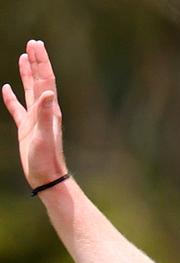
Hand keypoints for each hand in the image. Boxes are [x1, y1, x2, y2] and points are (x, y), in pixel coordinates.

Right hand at [2, 40, 66, 188]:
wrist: (46, 178)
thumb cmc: (46, 159)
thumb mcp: (44, 135)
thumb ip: (46, 114)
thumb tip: (48, 92)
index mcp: (49, 110)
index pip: (45, 80)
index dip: (41, 62)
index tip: (36, 45)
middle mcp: (43, 112)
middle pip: (39, 80)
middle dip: (36, 62)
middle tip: (32, 44)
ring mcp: (34, 119)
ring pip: (29, 90)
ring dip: (26, 74)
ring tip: (23, 57)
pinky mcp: (26, 129)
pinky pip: (17, 108)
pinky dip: (11, 98)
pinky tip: (6, 89)